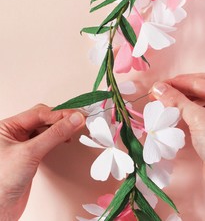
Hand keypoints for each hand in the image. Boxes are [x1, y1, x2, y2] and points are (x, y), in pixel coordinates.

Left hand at [0, 104, 84, 220]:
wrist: (0, 211)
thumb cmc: (1, 182)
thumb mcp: (30, 153)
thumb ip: (54, 134)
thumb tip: (74, 119)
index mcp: (7, 127)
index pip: (39, 113)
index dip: (59, 113)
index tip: (77, 115)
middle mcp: (14, 133)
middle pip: (43, 119)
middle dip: (61, 119)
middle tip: (78, 119)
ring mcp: (22, 145)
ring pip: (46, 129)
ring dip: (61, 128)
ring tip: (74, 127)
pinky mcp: (30, 156)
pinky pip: (47, 141)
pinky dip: (58, 138)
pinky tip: (65, 138)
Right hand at [151, 73, 204, 220]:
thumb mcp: (199, 118)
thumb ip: (177, 100)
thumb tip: (157, 88)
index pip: (198, 81)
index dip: (176, 82)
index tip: (157, 86)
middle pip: (198, 89)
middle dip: (178, 89)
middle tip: (160, 93)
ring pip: (196, 102)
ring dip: (179, 101)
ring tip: (164, 103)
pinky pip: (195, 115)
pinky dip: (182, 113)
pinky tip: (173, 115)